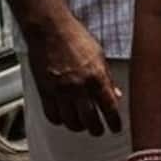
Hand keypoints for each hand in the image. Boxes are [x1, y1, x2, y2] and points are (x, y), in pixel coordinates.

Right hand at [25, 10, 121, 133]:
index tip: (116, 127)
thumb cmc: (75, 37)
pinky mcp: (44, 91)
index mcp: (96, 76)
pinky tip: (65, 118)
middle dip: (96, 129)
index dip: (114, 121)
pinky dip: (60, 120)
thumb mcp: (100, 55)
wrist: (50, 30)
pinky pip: (52, 115)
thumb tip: (115, 94)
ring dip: (78, 126)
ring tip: (83, 125)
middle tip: (99, 130)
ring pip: (70, 121)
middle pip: (89, 119)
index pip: (108, 107)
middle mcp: (78, 87)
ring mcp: (60, 91)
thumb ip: (107, 77)